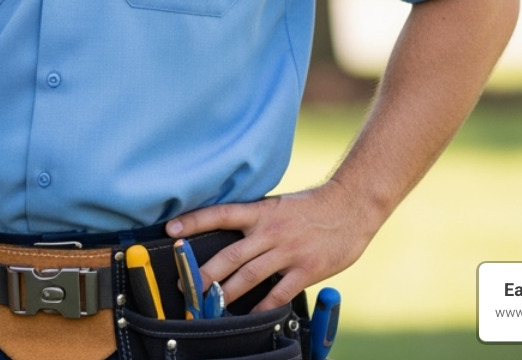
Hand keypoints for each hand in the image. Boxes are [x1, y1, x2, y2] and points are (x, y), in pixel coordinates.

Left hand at [164, 180, 378, 310]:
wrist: (351, 206)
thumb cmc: (311, 207)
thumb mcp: (278, 206)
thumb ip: (255, 221)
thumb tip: (226, 233)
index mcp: (261, 212)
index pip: (220, 214)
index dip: (194, 222)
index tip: (171, 231)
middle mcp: (270, 231)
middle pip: (229, 255)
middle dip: (204, 272)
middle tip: (185, 286)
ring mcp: (288, 251)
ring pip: (249, 276)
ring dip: (226, 293)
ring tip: (209, 305)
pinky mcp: (306, 269)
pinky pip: (279, 293)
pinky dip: (263, 306)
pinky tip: (251, 315)